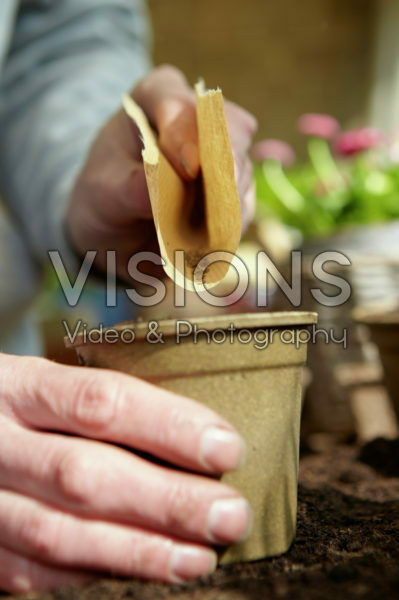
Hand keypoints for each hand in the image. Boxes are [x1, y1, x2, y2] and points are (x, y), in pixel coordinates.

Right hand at [0, 353, 249, 592]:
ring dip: (139, 551)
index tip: (227, 448)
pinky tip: (146, 575)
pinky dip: (95, 575)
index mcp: (20, 386)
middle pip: (84, 475)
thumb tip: (196, 437)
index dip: (168, 426)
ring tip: (200, 558)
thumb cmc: (16, 409)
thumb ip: (98, 406)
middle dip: (166, 500)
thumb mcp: (45, 386)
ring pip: (58, 533)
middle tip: (231, 515)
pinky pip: (33, 573)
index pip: (100, 402)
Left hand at [66, 65, 256, 278]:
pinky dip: (232, 224)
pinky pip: (243, 204)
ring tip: (212, 234)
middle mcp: (197, 118)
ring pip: (241, 168)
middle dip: (226, 163)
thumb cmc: (106, 195)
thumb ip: (126, 188)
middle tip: (222, 198)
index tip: (189, 169)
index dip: (184, 132)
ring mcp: (221, 152)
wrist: (118, 226)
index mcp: (155, 98)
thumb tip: (154, 186)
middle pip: (227, 127)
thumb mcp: (103, 192)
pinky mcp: (234, 188)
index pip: (173, 101)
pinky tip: (215, 243)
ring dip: (230, 202)